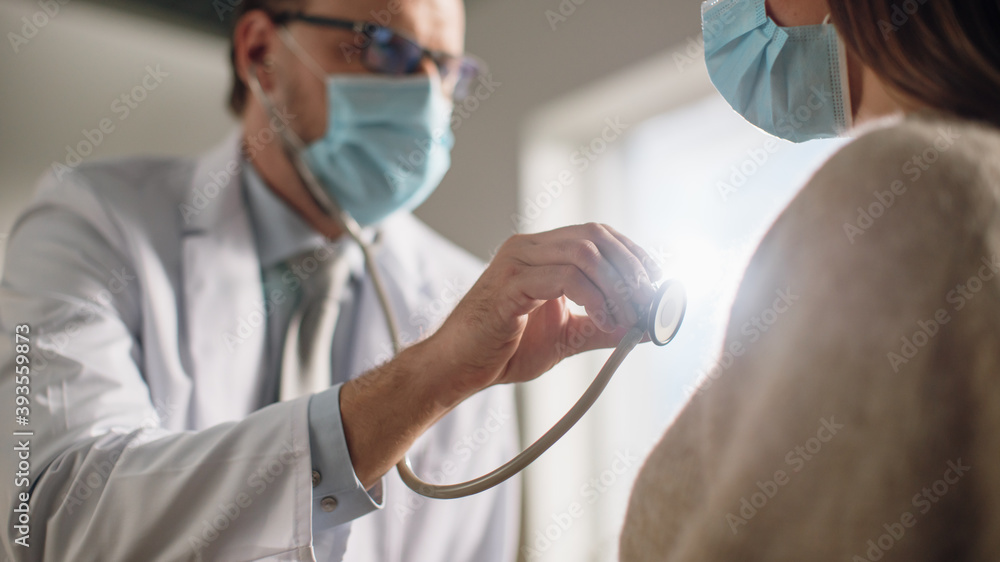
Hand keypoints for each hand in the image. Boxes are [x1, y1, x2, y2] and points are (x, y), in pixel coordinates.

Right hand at [431, 223, 659, 398]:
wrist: (458, 369)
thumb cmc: (504, 350)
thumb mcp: (566, 337)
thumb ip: (602, 327)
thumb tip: (645, 326)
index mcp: (540, 252)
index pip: (598, 234)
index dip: (633, 253)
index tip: (658, 282)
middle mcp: (528, 247)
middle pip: (596, 236)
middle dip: (632, 269)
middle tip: (650, 304)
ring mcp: (516, 261)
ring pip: (585, 252)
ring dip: (617, 285)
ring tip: (629, 317)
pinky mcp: (509, 285)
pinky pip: (564, 278)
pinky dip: (594, 298)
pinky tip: (603, 321)